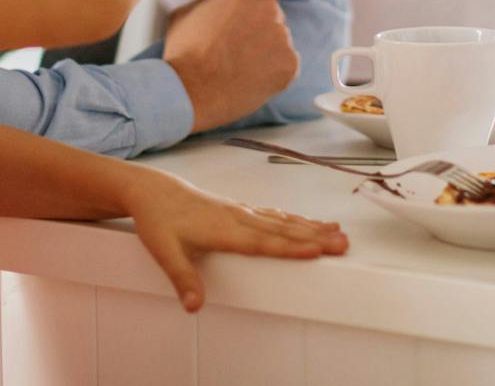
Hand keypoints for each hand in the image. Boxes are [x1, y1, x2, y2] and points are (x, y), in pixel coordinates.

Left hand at [122, 167, 347, 311]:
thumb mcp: (163, 251)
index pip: (264, 243)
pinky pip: (272, 214)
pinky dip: (292, 219)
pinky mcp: (237, 209)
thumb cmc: (158, 219)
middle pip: (282, 231)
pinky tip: (305, 222)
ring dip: (310, 227)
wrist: (151, 190)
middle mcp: (237, 218)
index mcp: (223, 230)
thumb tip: (194, 305)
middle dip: (314, 237)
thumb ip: (182, 278)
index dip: (291, 248)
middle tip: (343, 243)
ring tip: (336, 231)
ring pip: (282, 221)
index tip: (318, 250)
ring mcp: (239, 212)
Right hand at [164, 0, 298, 130]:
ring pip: (281, 42)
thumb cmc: (182, 53)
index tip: (250, 17)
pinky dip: (275, 74)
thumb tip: (222, 1)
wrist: (189, 93)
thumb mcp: (187, 12)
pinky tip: (252, 81)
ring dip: (268, 52)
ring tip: (241, 69)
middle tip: (238, 50)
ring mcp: (282, 38)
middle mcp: (269, 10)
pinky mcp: (290, 65)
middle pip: (275, 16)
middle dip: (261, 29)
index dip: (260, 2)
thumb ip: (212, 0)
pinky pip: (288, 65)